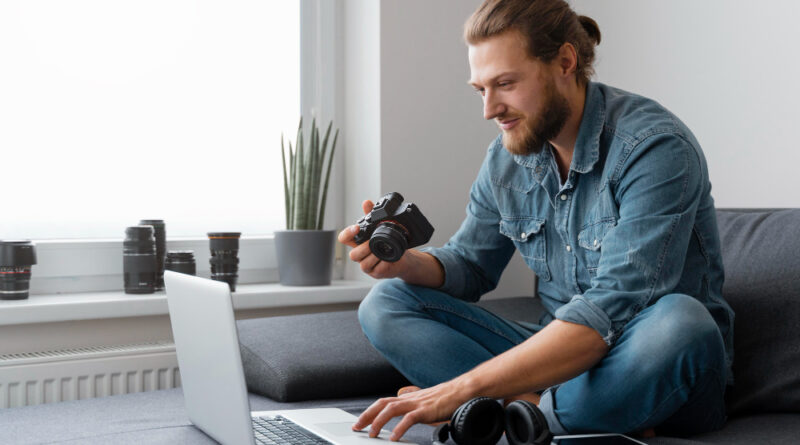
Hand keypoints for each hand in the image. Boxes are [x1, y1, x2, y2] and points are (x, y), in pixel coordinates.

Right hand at [337, 200, 411, 278]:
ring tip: (383, 249)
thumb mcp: (380, 226)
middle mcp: (360, 255)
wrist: (403, 257)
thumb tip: (366, 203)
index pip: (343, 238)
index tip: (357, 227)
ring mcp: (367, 265)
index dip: (347, 233)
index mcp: (357, 242)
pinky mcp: (376, 273)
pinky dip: (384, 263)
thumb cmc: (388, 242)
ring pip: (364, 264)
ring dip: (374, 256)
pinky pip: (377, 269)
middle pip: (353, 255)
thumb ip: (372, 215)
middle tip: (373, 242)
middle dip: (364, 248)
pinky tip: (389, 258)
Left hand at [351, 381, 472, 440]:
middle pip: (382, 403)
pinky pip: (409, 418)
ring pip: (391, 409)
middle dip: (367, 415)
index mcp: (408, 398)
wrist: (463, 391)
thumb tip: (402, 395)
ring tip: (372, 434)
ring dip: (378, 421)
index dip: (369, 411)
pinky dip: (399, 427)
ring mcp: (417, 403)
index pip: (383, 402)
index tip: (359, 422)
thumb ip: (412, 399)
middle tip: (357, 427)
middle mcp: (410, 398)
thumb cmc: (446, 397)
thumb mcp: (424, 398)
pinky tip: (394, 437)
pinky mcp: (427, 410)